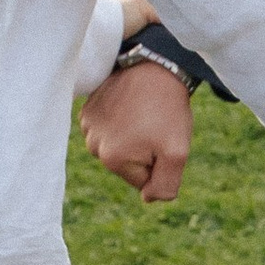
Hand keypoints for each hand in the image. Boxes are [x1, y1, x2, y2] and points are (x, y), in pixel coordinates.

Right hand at [80, 59, 192, 204]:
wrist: (156, 65)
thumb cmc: (168, 110)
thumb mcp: (177, 153)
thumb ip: (165, 186)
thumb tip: (148, 198)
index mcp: (112, 160)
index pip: (142, 181)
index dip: (159, 163)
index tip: (162, 139)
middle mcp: (93, 145)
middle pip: (126, 164)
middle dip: (143, 151)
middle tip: (154, 125)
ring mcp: (87, 126)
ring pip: (117, 147)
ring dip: (131, 136)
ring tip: (143, 113)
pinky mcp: (87, 109)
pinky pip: (108, 129)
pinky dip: (120, 120)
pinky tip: (129, 105)